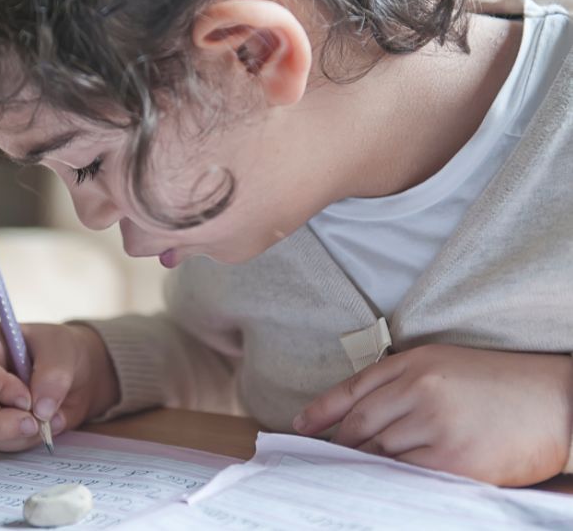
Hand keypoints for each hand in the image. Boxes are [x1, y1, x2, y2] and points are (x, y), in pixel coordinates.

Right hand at [0, 323, 118, 451]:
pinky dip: (24, 441)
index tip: (26, 398)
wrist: (76, 375)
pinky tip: (44, 426)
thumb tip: (40, 410)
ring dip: (16, 434)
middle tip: (34, 423)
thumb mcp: (63, 349)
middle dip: (0, 424)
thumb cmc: (59, 351)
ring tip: (48, 420)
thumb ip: (54, 373)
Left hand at [293, 344, 572, 485]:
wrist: (558, 401)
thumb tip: (356, 416)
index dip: (321, 411)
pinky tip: (384, 483)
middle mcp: (420, 391)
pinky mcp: (455, 462)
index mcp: (414, 364)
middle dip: (339, 445)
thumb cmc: (497, 382)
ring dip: (363, 465)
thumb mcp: (442, 364)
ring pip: (379, 452)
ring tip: (351, 473)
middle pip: (359, 424)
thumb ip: (399, 382)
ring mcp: (437, 427)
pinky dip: (392, 480)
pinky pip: (408, 474)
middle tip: (323, 459)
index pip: (353, 390)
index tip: (300, 427)